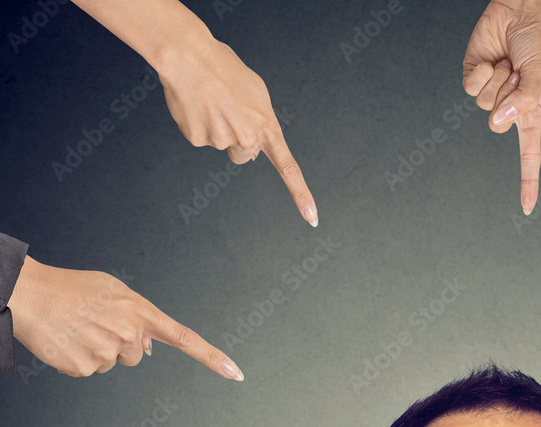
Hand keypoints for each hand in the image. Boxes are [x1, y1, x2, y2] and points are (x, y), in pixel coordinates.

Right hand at [7, 256, 242, 378]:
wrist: (28, 294)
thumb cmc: (70, 289)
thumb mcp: (112, 291)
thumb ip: (137, 317)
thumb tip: (149, 348)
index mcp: (140, 311)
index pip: (184, 338)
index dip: (212, 357)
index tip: (236, 373)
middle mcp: (129, 333)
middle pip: (136, 355)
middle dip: (119, 344)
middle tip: (93, 323)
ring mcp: (108, 353)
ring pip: (113, 364)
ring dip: (97, 351)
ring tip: (77, 328)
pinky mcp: (85, 368)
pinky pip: (89, 371)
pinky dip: (77, 360)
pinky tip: (65, 340)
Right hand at [158, 31, 316, 226]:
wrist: (190, 55)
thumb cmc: (225, 69)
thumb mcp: (256, 94)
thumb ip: (261, 123)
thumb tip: (252, 151)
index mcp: (267, 126)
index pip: (289, 168)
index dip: (301, 195)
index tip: (312, 219)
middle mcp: (247, 138)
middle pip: (244, 155)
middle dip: (237, 139)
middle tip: (227, 109)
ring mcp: (222, 141)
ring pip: (222, 147)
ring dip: (216, 128)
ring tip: (210, 101)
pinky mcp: (199, 140)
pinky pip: (201, 139)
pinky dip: (197, 124)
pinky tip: (196, 105)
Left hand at [463, 0, 540, 213]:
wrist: (519, 12)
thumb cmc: (535, 43)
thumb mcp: (540, 76)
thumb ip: (525, 101)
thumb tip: (500, 121)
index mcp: (529, 113)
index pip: (529, 155)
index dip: (528, 181)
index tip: (527, 207)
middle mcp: (508, 109)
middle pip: (497, 125)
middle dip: (508, 95)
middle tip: (518, 73)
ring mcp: (489, 95)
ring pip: (482, 105)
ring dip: (496, 79)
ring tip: (507, 63)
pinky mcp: (472, 79)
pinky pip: (470, 88)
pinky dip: (481, 72)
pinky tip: (490, 59)